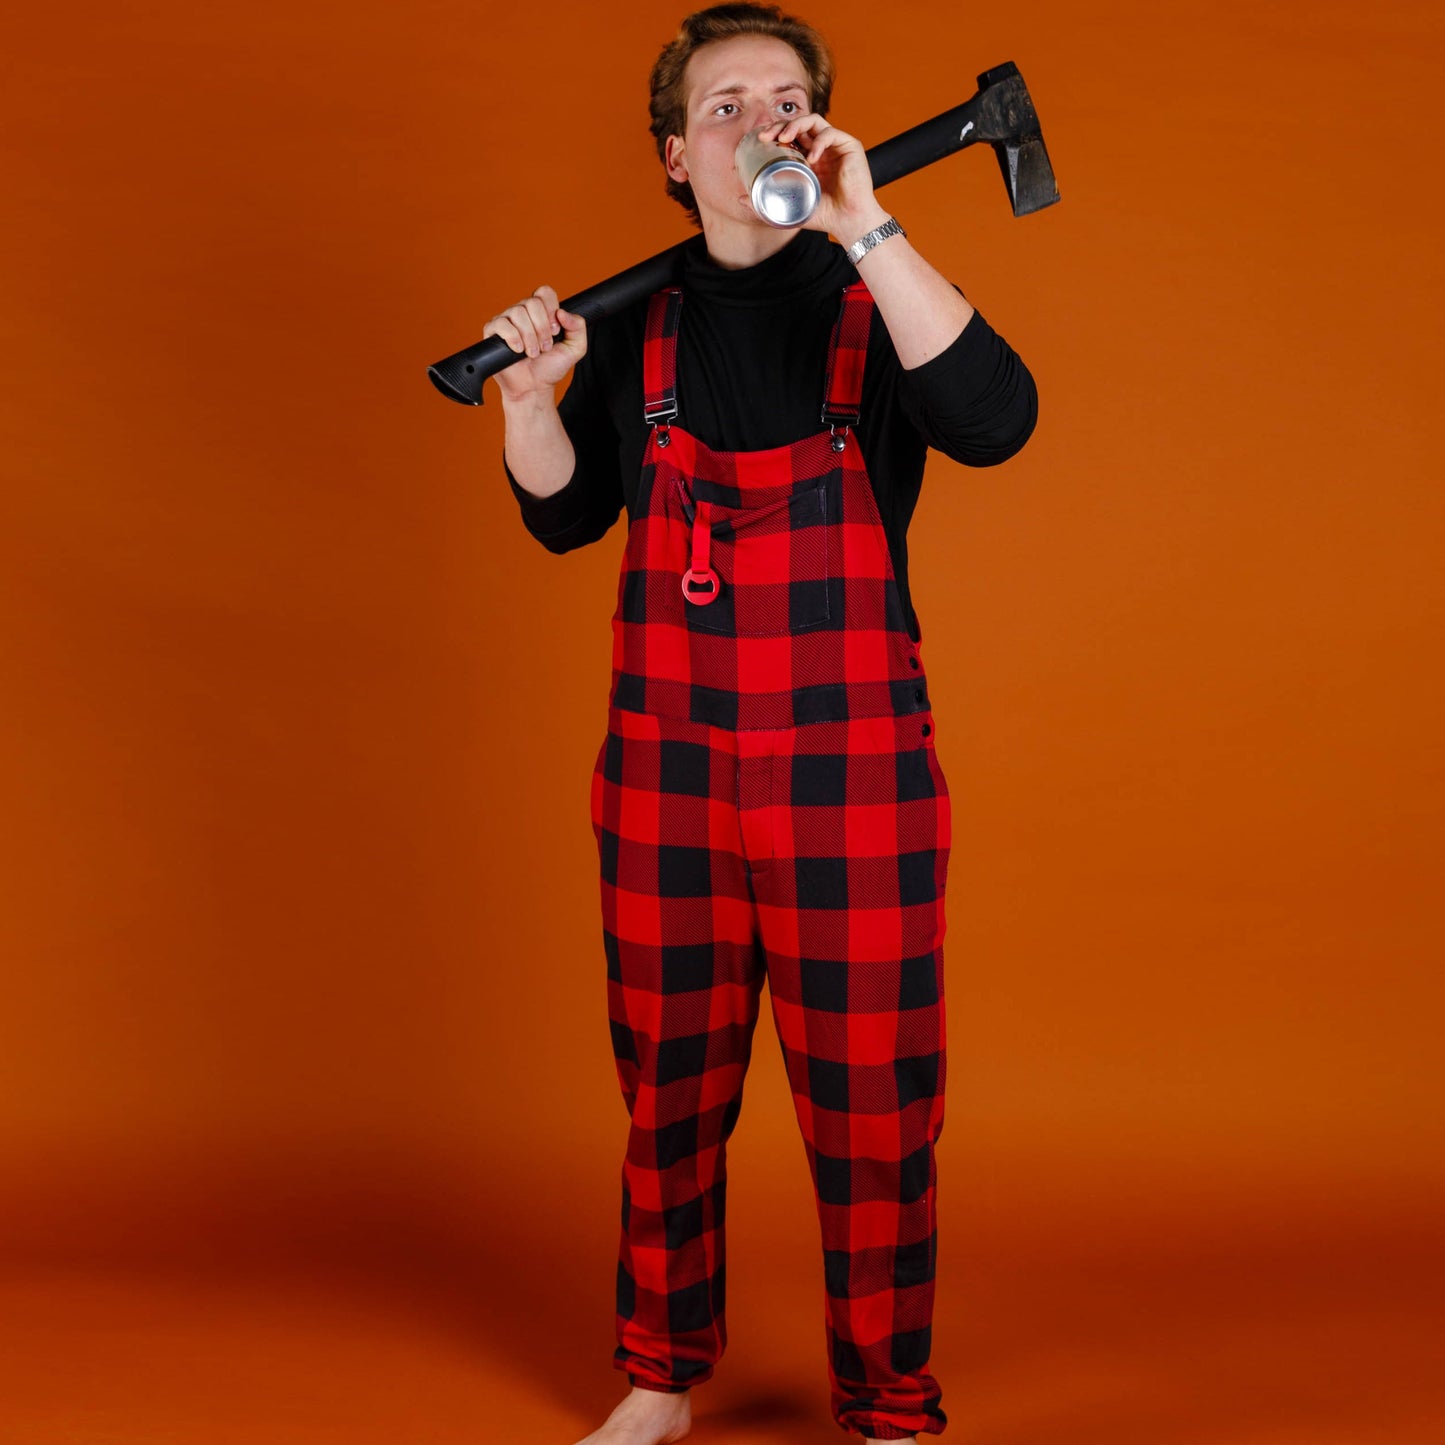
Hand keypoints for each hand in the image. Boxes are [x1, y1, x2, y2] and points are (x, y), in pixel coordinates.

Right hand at [481, 284, 586, 403]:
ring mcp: (507, 320)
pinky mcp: (493, 332)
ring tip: (533, 353)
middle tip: (545, 347)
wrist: (533, 388)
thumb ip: (578, 327)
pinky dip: (513, 338)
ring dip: (529, 336)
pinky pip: (501, 324)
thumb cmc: (550, 367)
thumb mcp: (575, 348)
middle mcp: (523, 312)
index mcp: (541, 312)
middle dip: (542, 328)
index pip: (544, 292)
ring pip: (517, 312)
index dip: (551, 310)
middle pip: (532, 302)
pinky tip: (518, 350)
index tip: (555, 331)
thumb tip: (562, 312)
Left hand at [758, 114, 888, 248]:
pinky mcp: (850, 145)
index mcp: (808, 157)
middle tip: (767, 136)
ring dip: (796, 125)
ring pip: (813, 121)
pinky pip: (830, 133)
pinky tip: (811, 156)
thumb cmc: (824, 215)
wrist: (849, 222)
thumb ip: (767, 204)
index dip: (775, 133)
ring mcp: (835, 145)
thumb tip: (741, 200)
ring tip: (784, 137)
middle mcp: (821, 147)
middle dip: (780, 125)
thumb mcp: (790, 207)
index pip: (790, 136)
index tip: (761, 140)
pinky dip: (819, 141)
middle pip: (799, 124)